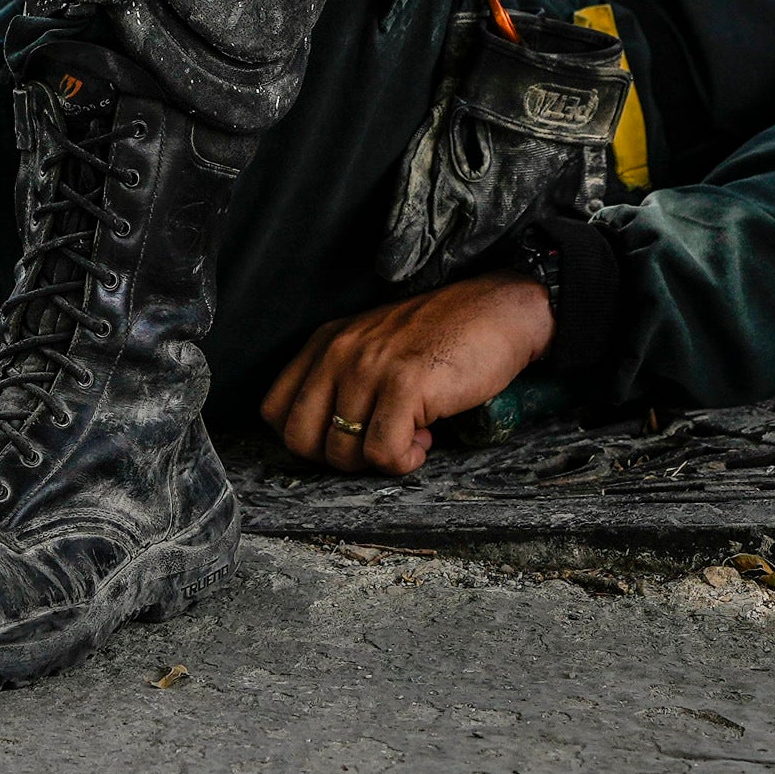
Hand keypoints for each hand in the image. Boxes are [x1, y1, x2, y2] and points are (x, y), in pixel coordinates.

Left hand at [263, 275, 553, 474]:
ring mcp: (369, 367)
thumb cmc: (443, 335)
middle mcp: (339, 352)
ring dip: (379, 460)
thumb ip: (343, 379)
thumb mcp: (375, 345)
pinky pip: (383, 453)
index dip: (309, 438)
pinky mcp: (404, 385)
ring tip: (412, 434)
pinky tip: (426, 440)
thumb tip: (327, 440)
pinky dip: (404, 462)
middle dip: (339, 457)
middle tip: (378, 444)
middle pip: (300, 438)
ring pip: (342, 452)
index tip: (349, 435)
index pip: (275, 410)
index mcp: (326, 342)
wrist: (499, 311)